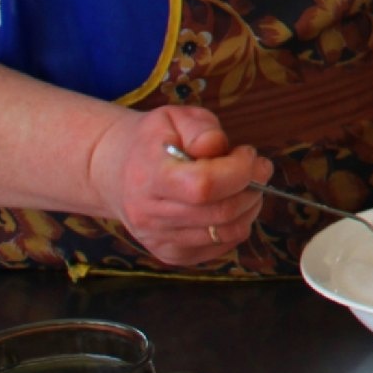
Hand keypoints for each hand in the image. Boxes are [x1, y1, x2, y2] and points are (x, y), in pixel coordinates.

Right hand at [87, 106, 268, 265]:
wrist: (115, 172)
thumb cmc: (153, 141)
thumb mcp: (174, 117)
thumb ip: (201, 128)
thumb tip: (218, 147)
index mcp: (149, 177)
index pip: (204, 186)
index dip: (239, 171)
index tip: (248, 153)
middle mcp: (150, 216)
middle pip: (221, 213)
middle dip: (252, 188)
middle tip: (257, 168)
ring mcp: (160, 240)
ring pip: (227, 233)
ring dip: (249, 207)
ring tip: (243, 185)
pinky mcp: (171, 255)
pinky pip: (221, 247)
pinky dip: (236, 225)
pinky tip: (227, 203)